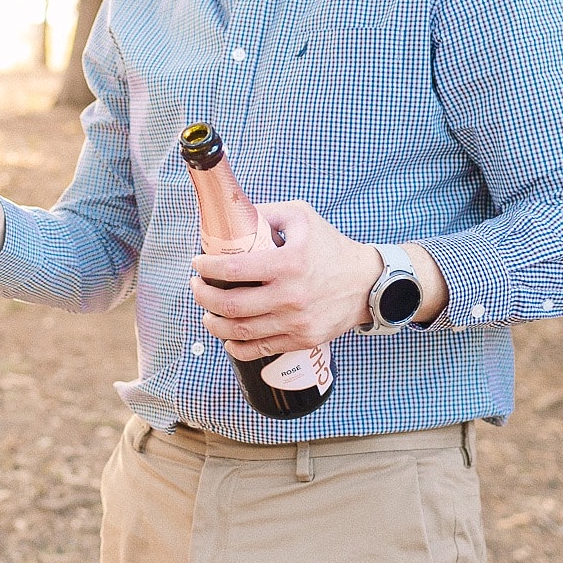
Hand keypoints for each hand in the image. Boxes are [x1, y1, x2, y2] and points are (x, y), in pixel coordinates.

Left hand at [189, 200, 377, 361]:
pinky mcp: (302, 339)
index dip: (207, 268)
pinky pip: (260, 349)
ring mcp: (297, 322)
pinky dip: (237, 346)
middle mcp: (291, 295)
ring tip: (206, 313)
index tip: (197, 263)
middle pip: (230, 305)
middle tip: (196, 287)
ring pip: (241, 331)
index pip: (233, 270)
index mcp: (288, 262)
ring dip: (214, 323)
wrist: (366, 283)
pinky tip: (227, 337)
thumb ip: (265, 213)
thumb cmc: (330, 246)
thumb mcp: (301, 216)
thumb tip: (231, 217)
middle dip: (203, 296)